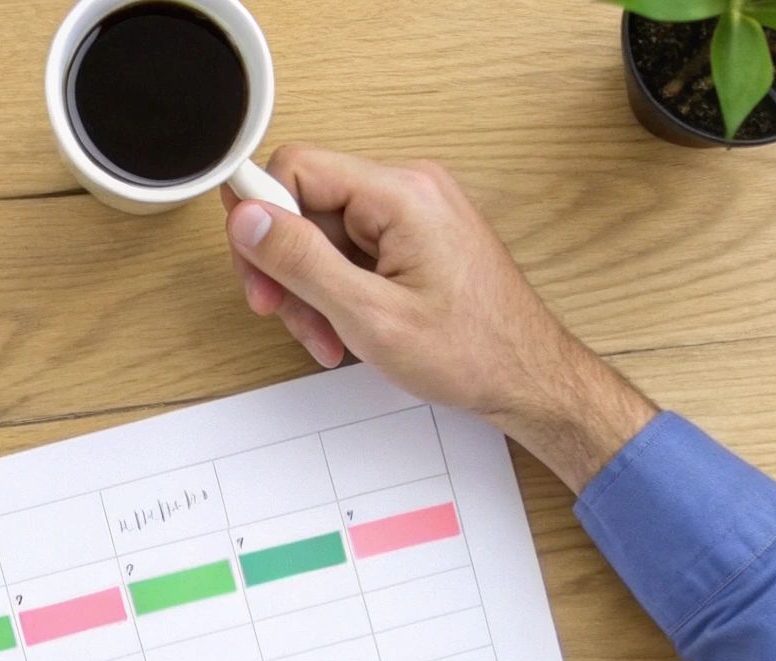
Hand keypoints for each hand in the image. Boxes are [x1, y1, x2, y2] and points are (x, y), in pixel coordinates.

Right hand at [222, 146, 656, 492]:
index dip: (262, 217)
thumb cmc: (470, 353)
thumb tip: (247, 216)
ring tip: (325, 338)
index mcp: (400, 194)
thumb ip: (301, 260)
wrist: (528, 379)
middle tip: (280, 313)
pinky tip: (345, 330)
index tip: (257, 271)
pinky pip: (351, 251)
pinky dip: (337, 291)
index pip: (296, 166)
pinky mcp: (415, 237)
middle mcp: (408, 188)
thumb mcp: (368, 315)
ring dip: (310, 289)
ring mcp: (413, 212)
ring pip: (324, 235)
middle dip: (286, 266)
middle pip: (306, 204)